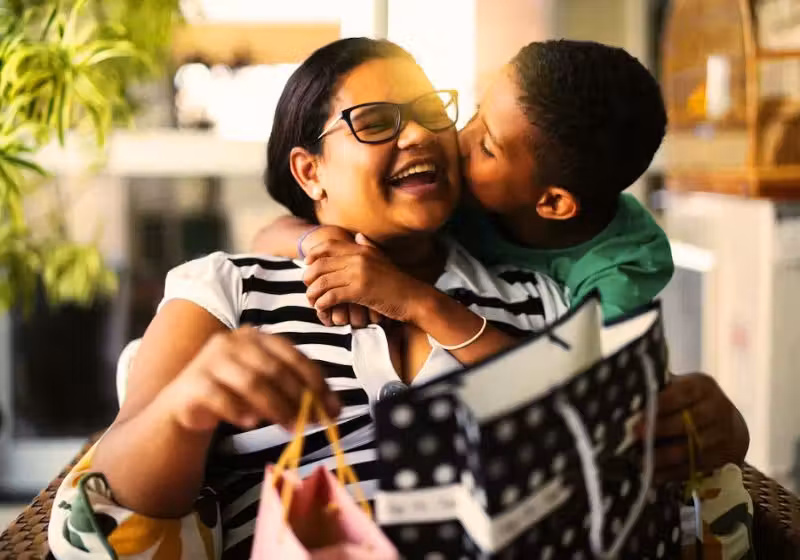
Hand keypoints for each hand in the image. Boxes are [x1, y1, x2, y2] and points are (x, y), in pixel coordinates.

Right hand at [160, 327, 339, 432]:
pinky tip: (251, 423)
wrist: (186, 402)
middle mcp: (234, 342)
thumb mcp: (267, 385)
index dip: (316, 382)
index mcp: (257, 337)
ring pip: (251, 383)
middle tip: (313, 422)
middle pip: (274, 370)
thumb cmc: (234, 391)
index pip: (293, 356)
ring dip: (276, 408)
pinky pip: (221, 398)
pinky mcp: (194, 382)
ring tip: (290, 428)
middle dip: (299, 398)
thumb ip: (296, 389)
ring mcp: (211, 360)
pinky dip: (239, 411)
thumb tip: (334, 409)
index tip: (333, 407)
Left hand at [303, 234, 430, 323]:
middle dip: (309, 276)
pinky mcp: (359, 291)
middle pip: (321, 263)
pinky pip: (331, 296)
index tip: (307, 263)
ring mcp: (358, 274)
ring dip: (313, 293)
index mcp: (362, 250)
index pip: (329, 245)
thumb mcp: (383, 259)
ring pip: (323, 281)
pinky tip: (322, 309)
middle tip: (307, 287)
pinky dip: (322, 304)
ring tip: (312, 301)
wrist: (414, 298)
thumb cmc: (398, 282)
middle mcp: (358, 258)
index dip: (314, 253)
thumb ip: (368, 246)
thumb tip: (358, 235)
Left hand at [638, 373, 749, 481]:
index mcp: (702, 386)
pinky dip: (672, 473)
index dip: (659, 404)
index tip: (637, 413)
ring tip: (639, 459)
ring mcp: (722, 435)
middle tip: (633, 436)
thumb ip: (657, 391)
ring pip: (690, 448)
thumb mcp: (679, 388)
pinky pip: (694, 467)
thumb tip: (626, 397)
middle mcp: (717, 408)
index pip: (680, 393)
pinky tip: (653, 474)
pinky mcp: (721, 458)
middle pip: (687, 422)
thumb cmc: (690, 403)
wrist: (727, 424)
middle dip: (658, 430)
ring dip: (662, 456)